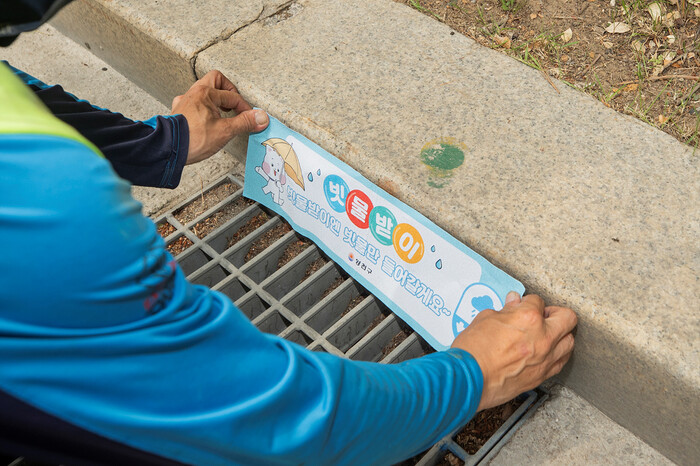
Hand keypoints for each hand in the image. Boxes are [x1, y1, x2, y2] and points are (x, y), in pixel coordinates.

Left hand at [171, 70, 268, 164]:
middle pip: (215, 80)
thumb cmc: (193, 139)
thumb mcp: (225, 131)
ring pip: (203, 90)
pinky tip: (205, 118)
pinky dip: (202, 107)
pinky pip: (193, 102)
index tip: (250, 118)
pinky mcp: (178, 112)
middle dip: (228, 91)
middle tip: (235, 104)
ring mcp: (184, 102)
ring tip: (222, 111)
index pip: (233, 96)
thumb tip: (261, 117)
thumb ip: (244, 122)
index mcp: (206, 93)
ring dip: (215, 98)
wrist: (168, 149)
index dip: (245, 108)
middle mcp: (194, 93)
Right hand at [452, 293, 576, 410]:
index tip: (522, 306)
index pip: (537, 301)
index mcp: (528, 318)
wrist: (469, 379)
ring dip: (560, 334)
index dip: (528, 302)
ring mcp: (545, 358)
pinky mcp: (542, 376)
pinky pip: (561, 362)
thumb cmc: (473, 350)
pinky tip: (546, 352)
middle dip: (555, 313)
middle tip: (543, 315)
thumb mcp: (485, 320)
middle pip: (567, 318)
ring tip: (548, 334)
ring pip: (569, 341)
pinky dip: (556, 354)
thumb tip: (513, 304)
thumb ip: (505, 311)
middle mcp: (543, 337)